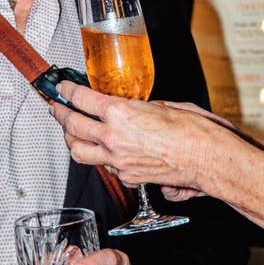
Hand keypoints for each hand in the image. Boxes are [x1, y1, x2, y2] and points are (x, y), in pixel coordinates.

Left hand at [49, 81, 215, 192]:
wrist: (207, 159)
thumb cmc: (192, 131)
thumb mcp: (162, 105)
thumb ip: (137, 107)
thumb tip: (129, 107)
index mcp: (121, 113)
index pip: (82, 99)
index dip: (68, 91)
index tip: (63, 88)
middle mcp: (114, 137)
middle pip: (73, 126)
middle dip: (60, 114)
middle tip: (56, 107)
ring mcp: (118, 160)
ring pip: (79, 151)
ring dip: (70, 139)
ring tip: (69, 131)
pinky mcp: (126, 176)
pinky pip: (102, 166)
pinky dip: (96, 156)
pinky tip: (99, 149)